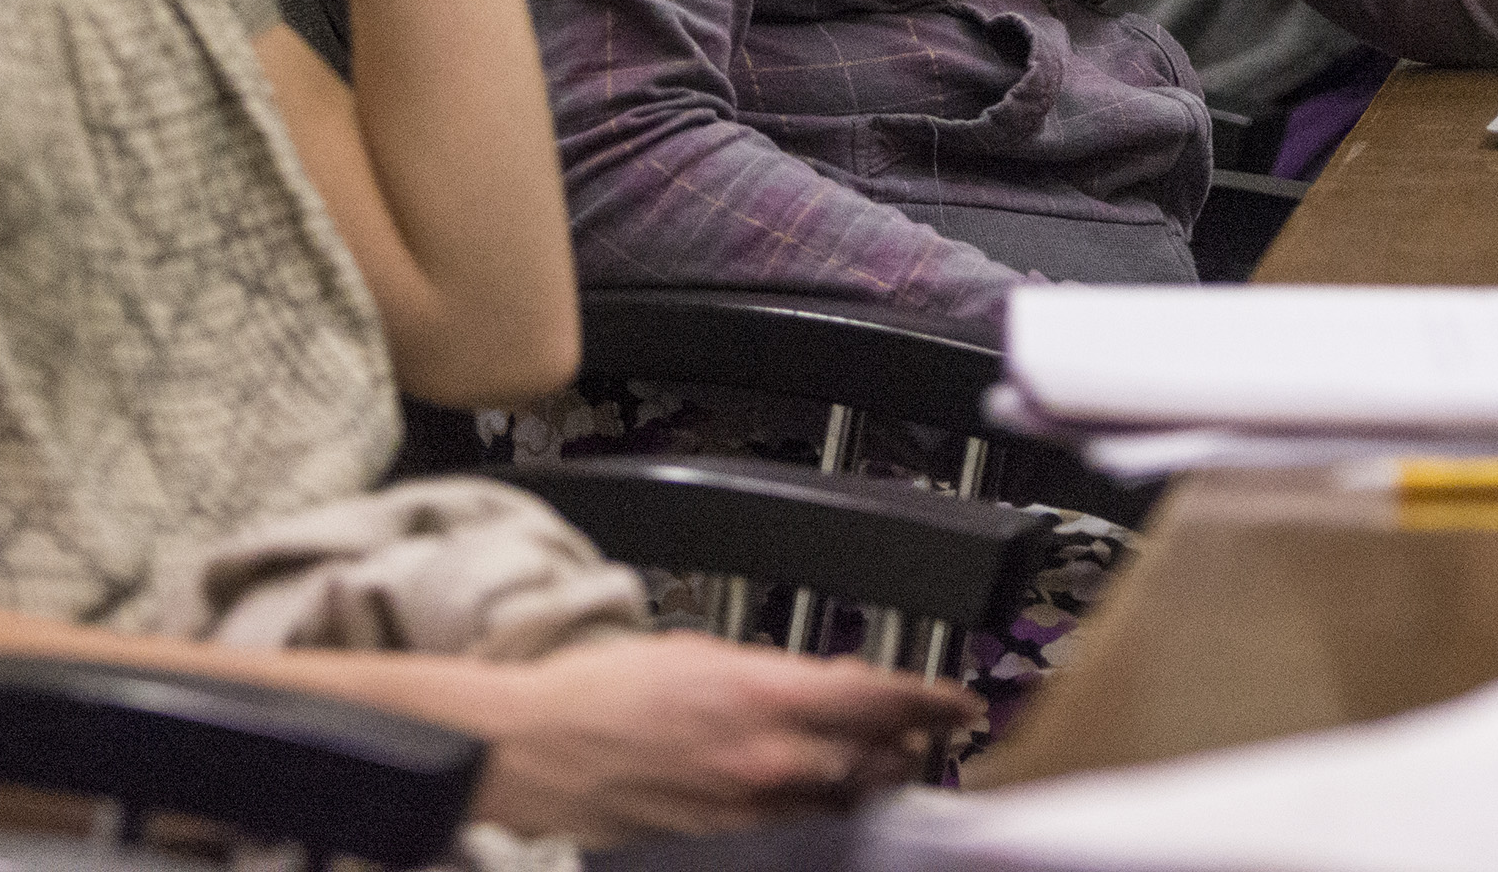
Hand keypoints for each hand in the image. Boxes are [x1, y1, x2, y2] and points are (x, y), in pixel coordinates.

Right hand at [452, 635, 980, 840]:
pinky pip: (799, 835)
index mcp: (763, 695)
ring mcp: (748, 810)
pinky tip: (822, 804)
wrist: (535, 749)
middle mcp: (767, 760)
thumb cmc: (601, 693)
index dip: (934, 702)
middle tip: (924, 736)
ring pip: (845, 807)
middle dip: (908, 749)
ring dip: (872, 788)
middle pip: (877, 762)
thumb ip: (775, 673)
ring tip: (884, 771)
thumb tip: (832, 685)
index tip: (962, 703)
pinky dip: (823, 819)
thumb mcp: (697, 653)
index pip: (881, 699)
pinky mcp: (724, 843)